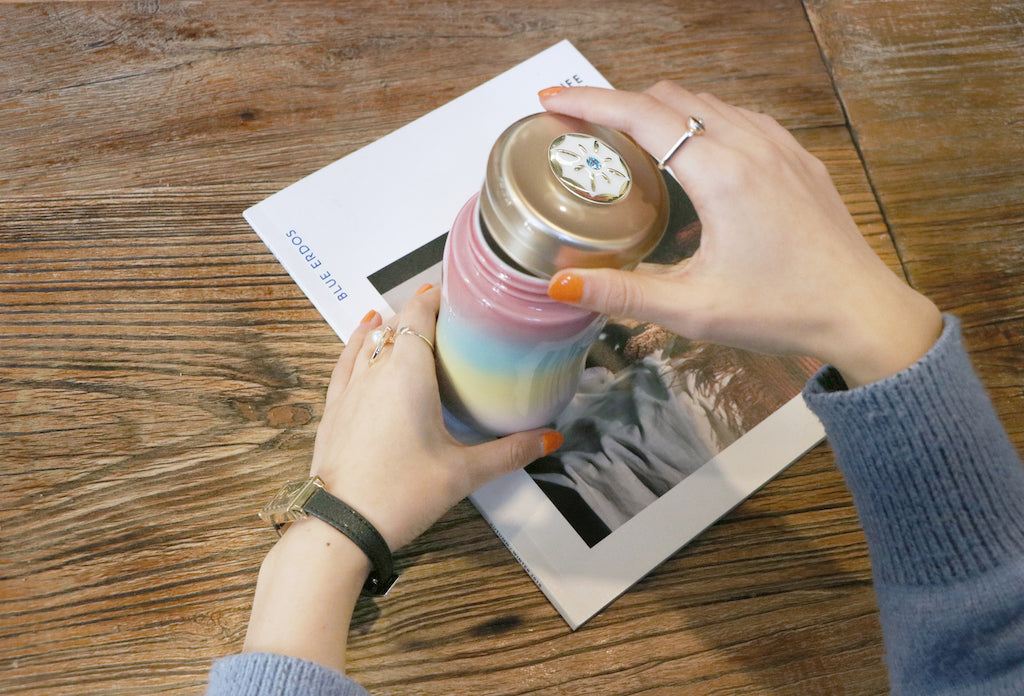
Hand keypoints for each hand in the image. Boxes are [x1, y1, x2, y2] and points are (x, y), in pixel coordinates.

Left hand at [309, 286, 558, 549]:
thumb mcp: (464, 473)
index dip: (437, 295)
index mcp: (408, 372)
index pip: (419, 312)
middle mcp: (375, 370)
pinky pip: (346, 362)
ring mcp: (350, 389)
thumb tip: (550, 438)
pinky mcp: (334, 409)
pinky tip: (363, 336)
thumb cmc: (400, 495)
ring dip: (391, 325)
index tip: (459, 293)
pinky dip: (357, 343)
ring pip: (370, 339)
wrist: (341, 527)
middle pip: (397, 323)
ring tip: (411, 318)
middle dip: (421, 312)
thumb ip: (510, 451)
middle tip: (451, 316)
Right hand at [540, 83, 941, 386]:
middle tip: (583, 129)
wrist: (861, 312)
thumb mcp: (692, 309)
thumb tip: (561, 284)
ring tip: (630, 143)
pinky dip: (703, 124)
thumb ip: (622, 293)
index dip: (589, 103)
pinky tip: (694, 160)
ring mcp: (779, 145)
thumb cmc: (782, 310)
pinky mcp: (797, 157)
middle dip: (619, 104)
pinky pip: (740, 118)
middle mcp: (751, 144)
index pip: (639, 114)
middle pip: (669, 98)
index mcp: (720, 172)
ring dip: (662, 112)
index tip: (550, 101)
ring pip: (706, 103)